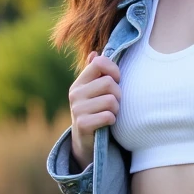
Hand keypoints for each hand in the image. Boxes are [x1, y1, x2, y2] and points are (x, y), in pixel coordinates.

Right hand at [69, 50, 121, 165]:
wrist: (84, 140)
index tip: (117, 80)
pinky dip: (112, 120)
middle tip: (114, 103)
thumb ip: (94, 72)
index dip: (114, 69)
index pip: (99, 63)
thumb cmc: (94, 110)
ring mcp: (77, 109)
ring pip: (111, 100)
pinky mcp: (82, 124)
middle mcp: (75, 93)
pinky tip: (107, 123)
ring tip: (110, 113)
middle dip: (118, 94)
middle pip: (109, 83)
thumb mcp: (92, 91)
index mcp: (79, 82)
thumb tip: (94, 53)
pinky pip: (108, 116)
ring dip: (116, 109)